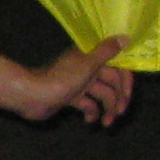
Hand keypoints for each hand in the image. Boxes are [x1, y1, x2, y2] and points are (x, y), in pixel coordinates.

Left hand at [14, 36, 133, 125]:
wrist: (31, 95)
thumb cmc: (61, 79)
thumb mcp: (87, 64)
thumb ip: (106, 51)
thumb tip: (126, 36)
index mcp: (91, 58)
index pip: (118, 67)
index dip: (126, 81)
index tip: (128, 95)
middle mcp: (87, 68)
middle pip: (111, 83)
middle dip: (118, 98)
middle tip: (119, 112)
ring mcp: (78, 84)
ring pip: (101, 96)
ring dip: (107, 110)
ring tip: (106, 123)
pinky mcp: (70, 97)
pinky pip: (88, 105)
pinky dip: (91, 113)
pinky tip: (89, 121)